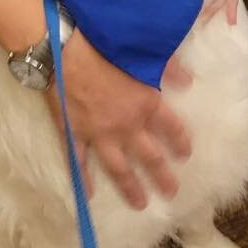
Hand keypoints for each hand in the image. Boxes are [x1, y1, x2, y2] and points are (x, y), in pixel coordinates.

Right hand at [46, 29, 191, 209]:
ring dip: (130, 187)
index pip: (171, 129)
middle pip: (149, 157)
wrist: (60, 46)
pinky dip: (82, 179)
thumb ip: (167, 67)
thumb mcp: (140, 51)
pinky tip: (87, 194)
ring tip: (139, 203)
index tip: (185, 155)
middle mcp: (126, 125)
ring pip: (118, 168)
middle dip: (162, 177)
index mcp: (145, 104)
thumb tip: (188, 81)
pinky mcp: (73, 133)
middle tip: (171, 193)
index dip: (180, 142)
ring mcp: (98, 133)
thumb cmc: (102, 43)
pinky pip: (78, 161)